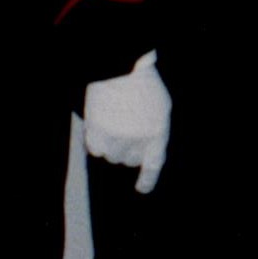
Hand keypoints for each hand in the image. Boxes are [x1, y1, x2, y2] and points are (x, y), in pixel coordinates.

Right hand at [83, 52, 170, 193]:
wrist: (122, 70)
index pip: (153, 165)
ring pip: (112, 155)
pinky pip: (96, 149)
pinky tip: (101, 123)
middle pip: (130, 160)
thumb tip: (147, 155)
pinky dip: (97, 140)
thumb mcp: (162, 109)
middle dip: (129, 148)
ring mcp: (118, 138)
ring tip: (114, 121)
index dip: (147, 181)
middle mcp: (139, 140)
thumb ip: (157, 133)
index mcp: (158, 133)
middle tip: (126, 127)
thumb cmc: (143, 86)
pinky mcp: (98, 134)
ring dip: (112, 144)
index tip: (141, 188)